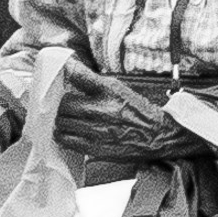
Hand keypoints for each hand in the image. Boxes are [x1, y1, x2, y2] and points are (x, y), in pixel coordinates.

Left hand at [53, 65, 204, 161]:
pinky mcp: (96, 148)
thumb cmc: (137, 111)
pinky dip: (64, 136)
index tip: (61, 70)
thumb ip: (91, 80)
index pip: (78, 75)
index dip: (65, 70)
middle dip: (61, 104)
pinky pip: (68, 141)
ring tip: (66, 119)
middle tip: (64, 104)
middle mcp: (101, 110)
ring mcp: (97, 131)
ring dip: (60, 121)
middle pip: (64, 104)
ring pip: (62, 124)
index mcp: (108, 91)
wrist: (157, 134)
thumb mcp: (117, 88)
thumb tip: (69, 68)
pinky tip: (70, 132)